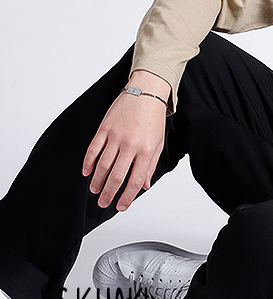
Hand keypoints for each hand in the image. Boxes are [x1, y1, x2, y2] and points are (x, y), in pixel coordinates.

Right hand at [82, 70, 169, 211]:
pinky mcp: (105, 127)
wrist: (147, 92)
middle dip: (108, 193)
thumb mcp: (159, 142)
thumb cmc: (154, 117)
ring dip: (97, 181)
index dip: (127, 197)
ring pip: (102, 165)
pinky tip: (87, 172)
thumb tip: (145, 185)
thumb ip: (151, 165)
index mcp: (147, 150)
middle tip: (103, 202)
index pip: (135, 180)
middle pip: (116, 176)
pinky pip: (93, 149)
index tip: (120, 206)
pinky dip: (88, 162)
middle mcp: (131, 144)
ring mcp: (116, 136)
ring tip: (94, 190)